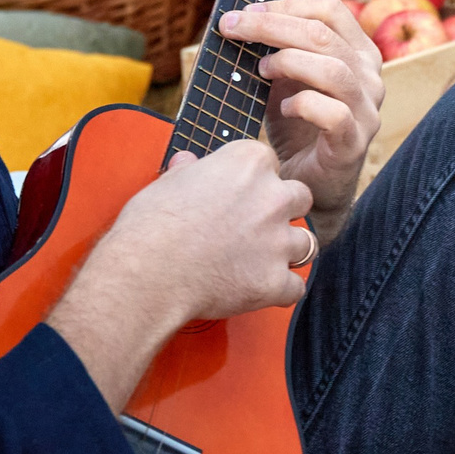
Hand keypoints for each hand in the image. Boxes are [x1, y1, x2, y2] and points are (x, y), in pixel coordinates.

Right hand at [47, 137, 315, 408]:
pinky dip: (279, 291)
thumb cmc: (150, 225)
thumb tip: (187, 162)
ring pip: (306, 243)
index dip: (254, 181)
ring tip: (261, 261)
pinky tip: (259, 290)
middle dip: (283, 212)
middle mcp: (273, 197)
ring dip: (287, 252)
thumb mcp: (165, 184)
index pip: (269, 162)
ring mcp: (278, 240)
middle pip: (300, 198)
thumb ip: (187, 172)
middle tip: (255, 227)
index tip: (238, 195)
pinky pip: (294, 288)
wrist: (148, 272)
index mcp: (248, 163)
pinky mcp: (275, 280)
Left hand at [218, 0, 384, 242]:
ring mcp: (367, 110)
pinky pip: (334, 114)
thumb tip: (238, 19)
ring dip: (288, 62)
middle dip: (271, 26)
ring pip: (333, 69)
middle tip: (232, 27)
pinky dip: (303, 105)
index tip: (247, 10)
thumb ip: (276, 51)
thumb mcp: (286, 80)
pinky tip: (283, 109)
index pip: (330, 9)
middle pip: (323, 34)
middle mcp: (370, 76)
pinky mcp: (354, 142)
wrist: (309, 183)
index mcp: (357, 52)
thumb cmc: (296, 126)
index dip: (286, 4)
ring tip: (260, 70)